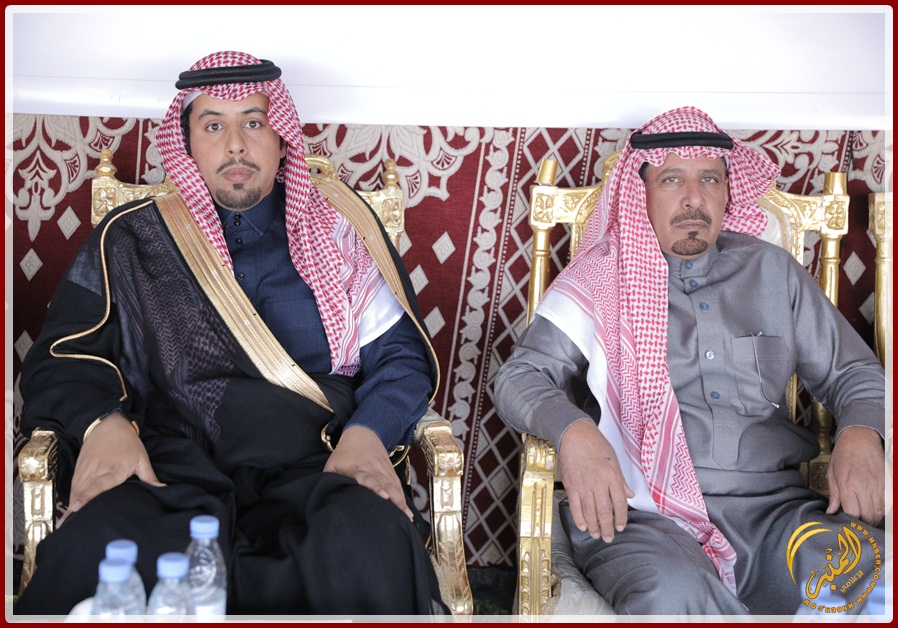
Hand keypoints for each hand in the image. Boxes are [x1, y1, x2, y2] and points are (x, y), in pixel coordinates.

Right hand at [60, 412, 163, 524]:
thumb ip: (149, 477)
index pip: (99, 486)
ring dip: (72, 504)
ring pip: (76, 489)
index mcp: (114, 469)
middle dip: (76, 508)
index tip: (76, 507)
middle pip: (84, 491)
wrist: (109, 424)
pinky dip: (71, 495)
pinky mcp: (79, 467)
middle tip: (69, 526)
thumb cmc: (128, 443)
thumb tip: (162, 489)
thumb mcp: (141, 458)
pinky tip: (70, 508)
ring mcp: (86, 468)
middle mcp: (97, 470)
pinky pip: (74, 484)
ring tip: (66, 523)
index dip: (87, 497)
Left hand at [323, 425, 413, 520]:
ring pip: (394, 486)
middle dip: (395, 500)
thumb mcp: (332, 465)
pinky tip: (407, 509)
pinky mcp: (390, 471)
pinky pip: (397, 485)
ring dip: (402, 501)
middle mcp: (373, 469)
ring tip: (408, 517)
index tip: (383, 496)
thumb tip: (324, 498)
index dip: (375, 487)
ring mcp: (384, 470)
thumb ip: (329, 481)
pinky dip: (403, 496)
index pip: (367, 479)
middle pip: (386, 485)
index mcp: (357, 469)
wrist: (363, 433)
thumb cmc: (344, 453)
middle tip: (403, 517)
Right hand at [559, 420, 633, 541]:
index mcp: (612, 475)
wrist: (575, 434)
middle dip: (607, 527)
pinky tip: (583, 526)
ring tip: (596, 535)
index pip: (620, 503)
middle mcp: (599, 482)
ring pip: (589, 511)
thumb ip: (621, 481)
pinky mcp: (570, 484)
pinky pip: (575, 505)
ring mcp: (583, 484)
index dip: (621, 518)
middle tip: (608, 538)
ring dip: (594, 526)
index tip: (620, 527)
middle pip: (604, 511)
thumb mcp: (614, 460)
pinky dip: (578, 518)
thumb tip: (630, 495)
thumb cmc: (597, 445)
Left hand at [826, 426, 884, 525]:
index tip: (849, 521)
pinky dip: (884, 508)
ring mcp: (879, 484)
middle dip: (864, 522)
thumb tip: (831, 513)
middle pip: (869, 515)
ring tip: (867, 514)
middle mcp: (865, 486)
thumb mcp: (832, 474)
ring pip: (881, 511)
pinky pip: (889, 503)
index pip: (853, 513)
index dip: (851, 521)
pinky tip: (876, 505)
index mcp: (848, 484)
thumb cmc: (844, 455)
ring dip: (874, 516)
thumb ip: (834, 496)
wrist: (860, 438)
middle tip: (859, 521)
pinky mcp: (889, 482)